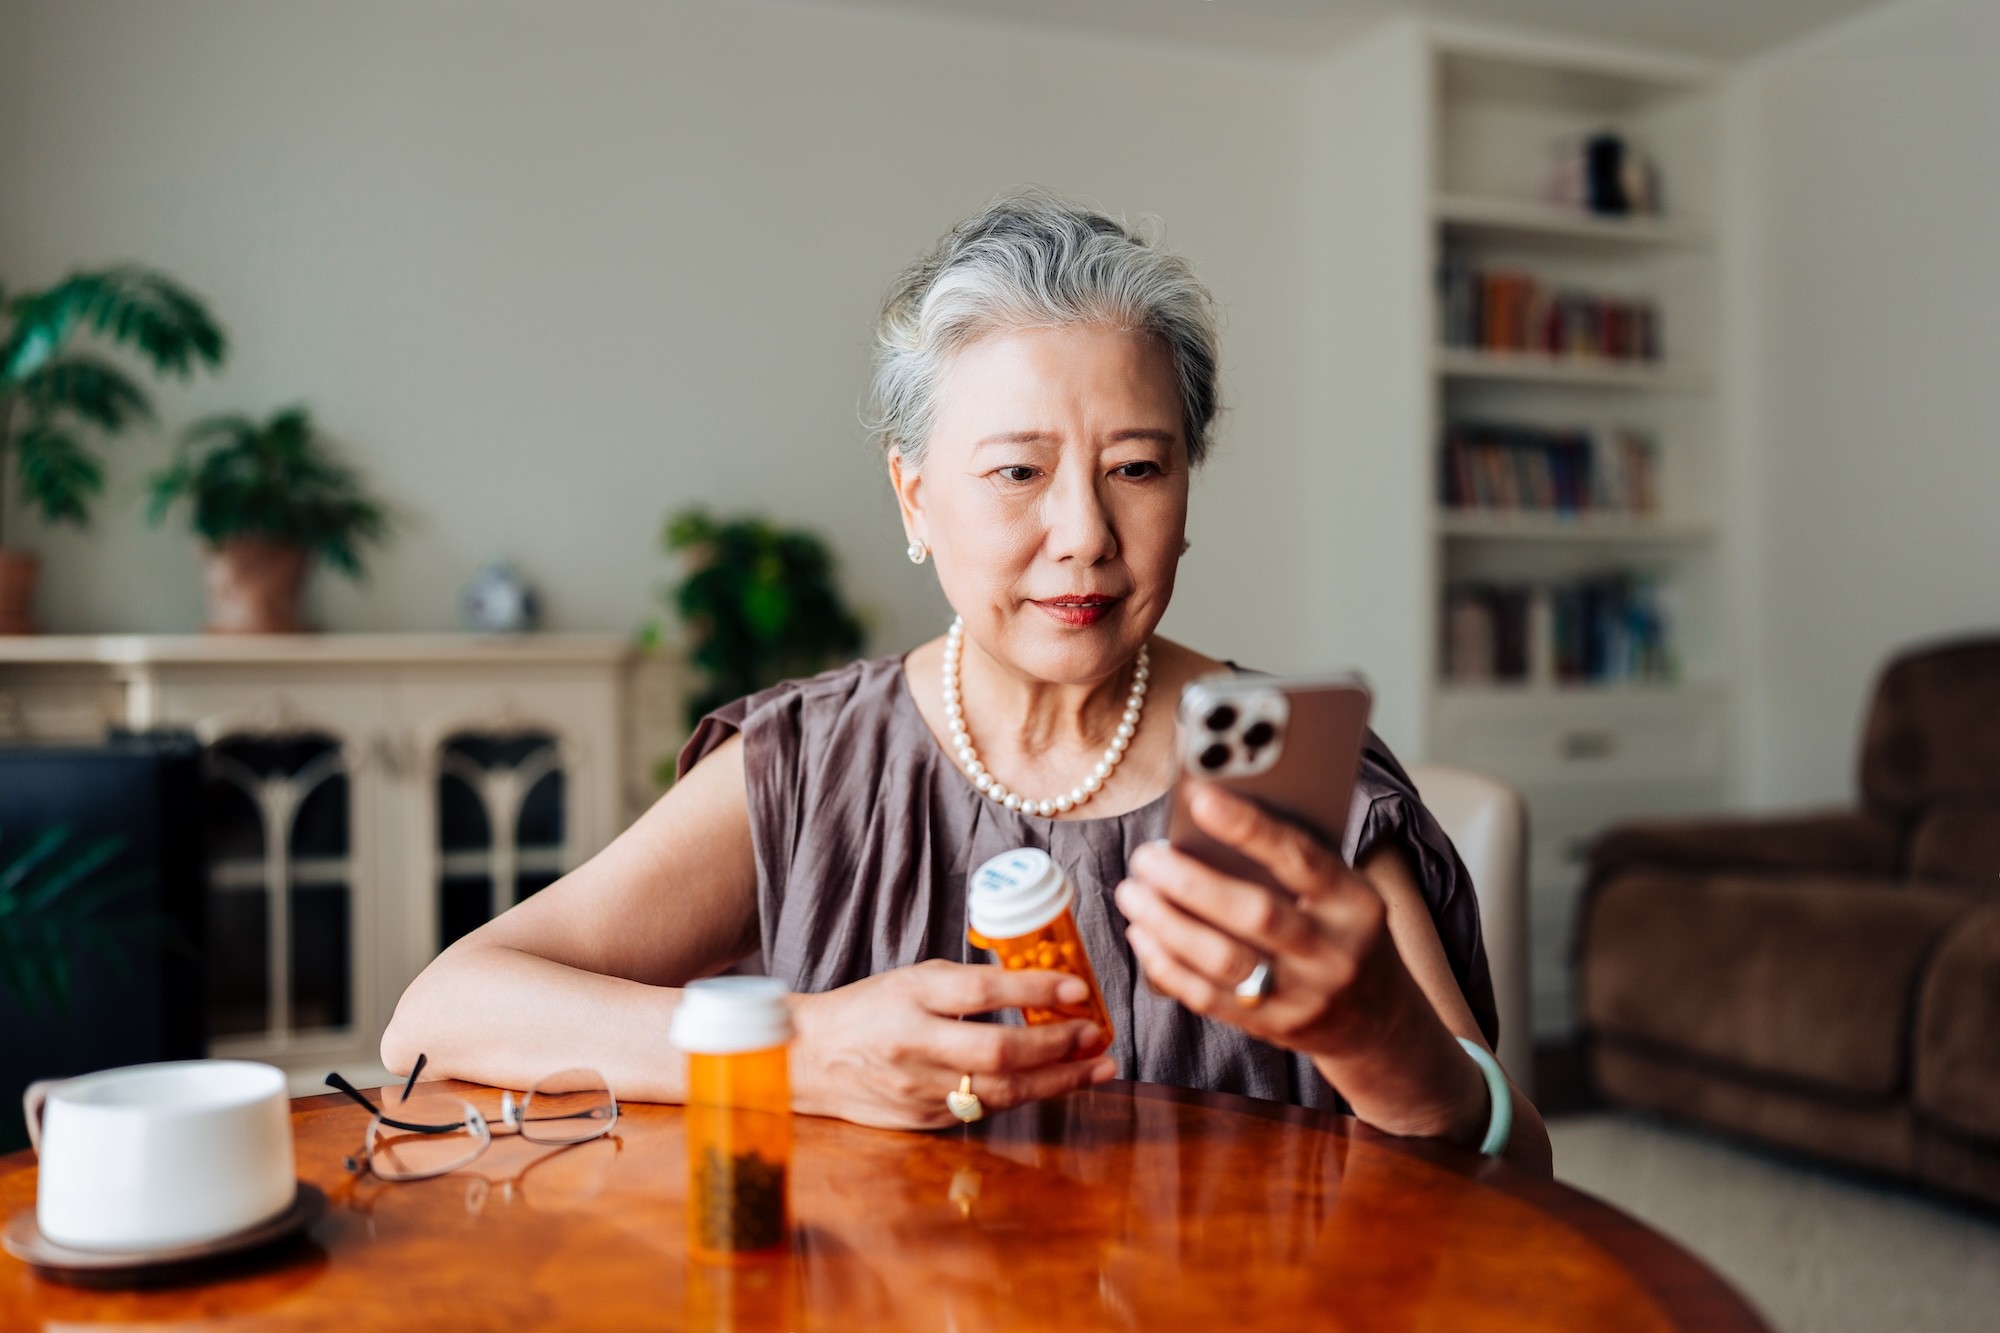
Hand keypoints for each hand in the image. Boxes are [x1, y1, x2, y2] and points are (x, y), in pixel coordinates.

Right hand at [789, 960, 1116, 1129]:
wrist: (811, 1058)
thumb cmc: (868, 1009)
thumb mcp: (913, 979)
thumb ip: (967, 985)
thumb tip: (1036, 988)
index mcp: (910, 997)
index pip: (980, 991)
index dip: (1032, 988)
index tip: (1077, 986)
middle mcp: (913, 1044)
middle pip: (997, 1052)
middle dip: (1056, 1045)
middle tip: (1094, 1034)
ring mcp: (918, 1089)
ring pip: (1000, 1091)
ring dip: (1057, 1080)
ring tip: (1096, 1067)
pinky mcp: (923, 1119)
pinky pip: (985, 1109)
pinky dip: (1024, 1096)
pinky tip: (1055, 1084)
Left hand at [1116, 783, 1400, 1061]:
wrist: (1378, 1018)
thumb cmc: (1341, 929)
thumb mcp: (1339, 891)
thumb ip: (1287, 861)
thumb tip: (1205, 818)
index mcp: (1355, 902)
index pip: (1300, 858)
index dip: (1249, 826)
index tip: (1200, 797)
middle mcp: (1334, 951)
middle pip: (1255, 913)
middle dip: (1190, 882)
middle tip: (1145, 856)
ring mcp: (1305, 996)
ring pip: (1225, 960)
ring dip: (1167, 923)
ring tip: (1132, 892)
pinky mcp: (1274, 1027)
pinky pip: (1209, 998)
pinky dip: (1167, 964)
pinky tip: (1141, 934)